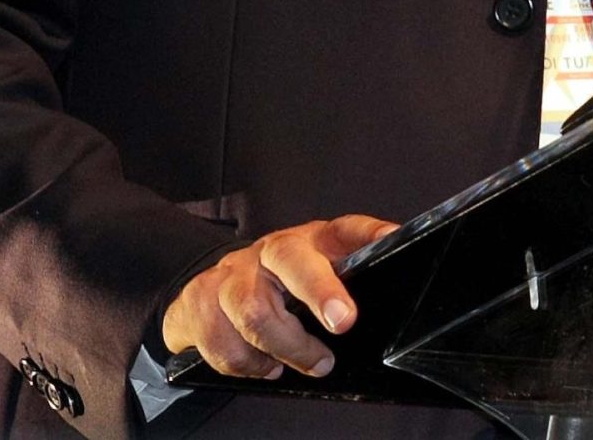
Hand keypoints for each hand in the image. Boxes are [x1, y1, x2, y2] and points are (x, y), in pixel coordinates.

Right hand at [161, 215, 398, 380]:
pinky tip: (264, 364)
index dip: (369, 233)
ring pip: (255, 312)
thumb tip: (393, 302)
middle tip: (343, 321)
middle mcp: (271, 250)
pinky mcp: (199, 299)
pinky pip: (222, 342)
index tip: (392, 239)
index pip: (345, 228)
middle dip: (318, 290)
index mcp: (311, 241)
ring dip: (286, 348)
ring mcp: (232, 273)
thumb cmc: (278, 288)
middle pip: (290, 259)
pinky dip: (248, 364)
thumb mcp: (318, 277)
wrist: (208, 289)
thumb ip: (348, 283)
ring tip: (310, 362)